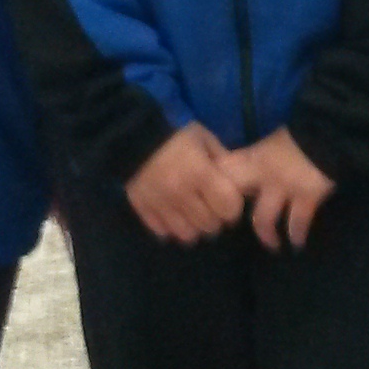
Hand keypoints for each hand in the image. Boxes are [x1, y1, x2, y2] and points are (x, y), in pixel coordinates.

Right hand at [125, 122, 246, 244]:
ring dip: (194, 226)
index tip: (229, 201)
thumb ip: (222, 160)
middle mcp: (181, 193)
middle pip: (210, 226)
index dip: (232, 207)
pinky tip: (172, 213)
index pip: (229, 209)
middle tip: (211, 207)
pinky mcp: (142, 209)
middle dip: (215, 218)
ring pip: (187, 235)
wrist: (132, 133)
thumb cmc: (175, 134)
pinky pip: (163, 232)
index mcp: (200, 173)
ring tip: (192, 213)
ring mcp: (160, 204)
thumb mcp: (204, 139)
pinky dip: (171, 226)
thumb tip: (236, 180)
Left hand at [219, 128, 337, 252]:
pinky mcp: (307, 197)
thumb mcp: (271, 142)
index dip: (211, 186)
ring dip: (266, 235)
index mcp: (252, 156)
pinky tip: (298, 242)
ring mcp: (284, 187)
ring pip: (263, 218)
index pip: (222, 171)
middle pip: (233, 197)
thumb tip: (242, 174)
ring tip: (272, 245)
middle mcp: (262, 173)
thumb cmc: (299, 135)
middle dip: (229, 214)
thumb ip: (256, 158)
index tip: (211, 201)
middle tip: (234, 229)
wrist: (330, 131)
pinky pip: (297, 222)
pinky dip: (297, 234)